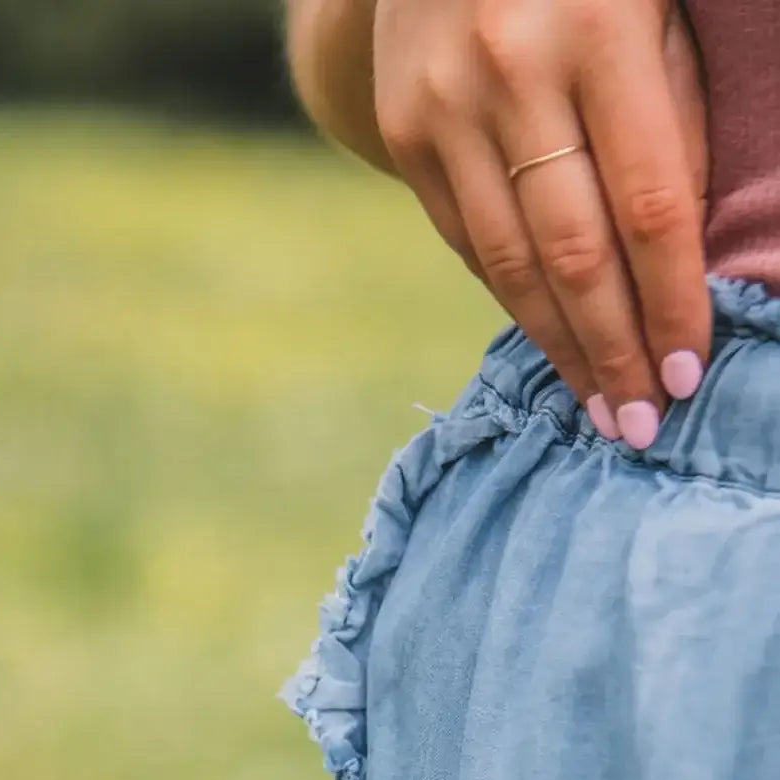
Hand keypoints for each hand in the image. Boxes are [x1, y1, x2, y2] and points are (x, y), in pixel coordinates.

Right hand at [372, 0, 710, 446]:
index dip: (669, 300)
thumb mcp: (658, 11)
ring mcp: (443, 105)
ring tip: (597, 409)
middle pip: (573, 250)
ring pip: (510, 261)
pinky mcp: (405, 130)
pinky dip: (513, 299)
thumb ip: (672, 122)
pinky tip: (549, 343)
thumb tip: (681, 265)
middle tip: (639, 425)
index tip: (686, 373)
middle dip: (613, 348)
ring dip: (559, 347)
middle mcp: (510, 70)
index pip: (648, 203)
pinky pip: (465, 240)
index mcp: (598, 28)